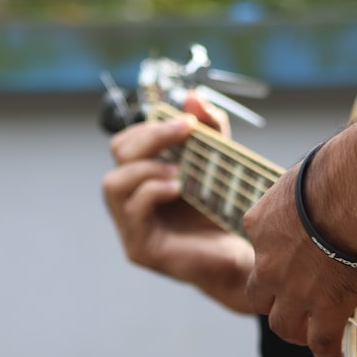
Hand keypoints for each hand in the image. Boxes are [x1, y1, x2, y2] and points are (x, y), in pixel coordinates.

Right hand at [103, 95, 254, 312]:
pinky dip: (153, 192)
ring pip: (112, 184)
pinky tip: (178, 189)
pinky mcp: (139, 248)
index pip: (127, 143)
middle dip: (150, 137)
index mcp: (145, 178)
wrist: (243, 258)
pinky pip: (132, 212)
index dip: (150, 126)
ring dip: (146, 167)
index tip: (186, 122)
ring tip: (180, 170)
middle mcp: (131, 200)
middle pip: (118, 156)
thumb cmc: (226, 214)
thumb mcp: (218, 163)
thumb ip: (210, 131)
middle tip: (184, 133)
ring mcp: (130, 227)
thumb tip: (194, 98)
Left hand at [243, 113, 356, 356]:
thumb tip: (318, 185)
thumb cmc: (336, 171)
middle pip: (259, 295)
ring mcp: (294, 291)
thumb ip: (300, 193)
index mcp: (260, 226)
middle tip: (287, 304)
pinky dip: (325, 353)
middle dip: (272, 301)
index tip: (287, 257)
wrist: (355, 191)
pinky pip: (321, 342)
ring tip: (306, 335)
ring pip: (283, 325)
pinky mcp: (326, 309)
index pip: (258, 248)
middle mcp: (269, 263)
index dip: (272, 256)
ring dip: (294, 330)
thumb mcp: (300, 177)